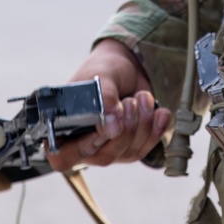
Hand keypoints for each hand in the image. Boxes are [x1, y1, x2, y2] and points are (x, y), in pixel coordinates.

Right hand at [48, 39, 171, 169]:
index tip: (105, 128)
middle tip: (131, 102)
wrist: (124, 67)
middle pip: (103, 156)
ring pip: (128, 152)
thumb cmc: (101, 70)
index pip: (62, 157)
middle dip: (124, 128)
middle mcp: (83, 145)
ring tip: (142, 97)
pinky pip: (146, 148)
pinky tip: (160, 113)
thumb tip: (112, 126)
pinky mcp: (130, 147)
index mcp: (62, 129)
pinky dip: (156, 130)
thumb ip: (104, 97)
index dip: (83, 148)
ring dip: (142, 123)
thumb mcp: (100, 76)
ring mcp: (108, 149)